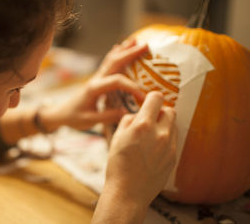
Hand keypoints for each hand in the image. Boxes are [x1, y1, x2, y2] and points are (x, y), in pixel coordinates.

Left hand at [39, 40, 148, 130]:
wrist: (62, 113)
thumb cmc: (74, 117)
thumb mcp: (90, 120)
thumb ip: (108, 116)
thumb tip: (128, 113)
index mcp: (94, 89)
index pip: (116, 82)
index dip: (131, 87)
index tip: (143, 96)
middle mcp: (96, 79)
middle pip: (114, 62)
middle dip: (130, 53)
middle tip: (145, 46)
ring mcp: (97, 77)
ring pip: (111, 59)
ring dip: (124, 49)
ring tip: (135, 40)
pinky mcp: (98, 79)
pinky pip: (108, 63)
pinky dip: (116, 54)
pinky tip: (121, 46)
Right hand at [104, 91, 177, 206]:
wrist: (128, 192)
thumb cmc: (118, 165)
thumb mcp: (117, 137)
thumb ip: (128, 120)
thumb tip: (137, 114)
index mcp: (143, 125)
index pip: (157, 98)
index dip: (151, 98)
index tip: (147, 103)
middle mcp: (160, 133)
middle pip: (170, 110)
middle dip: (160, 111)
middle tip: (149, 120)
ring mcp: (169, 146)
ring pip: (173, 125)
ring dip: (164, 125)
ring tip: (150, 136)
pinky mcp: (173, 157)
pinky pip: (173, 140)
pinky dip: (165, 139)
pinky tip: (153, 149)